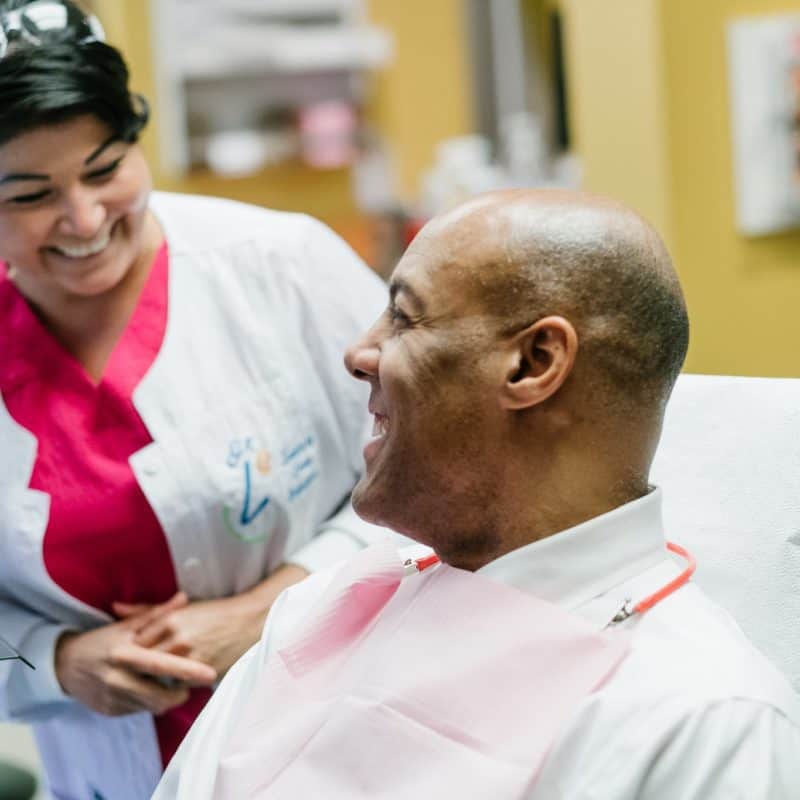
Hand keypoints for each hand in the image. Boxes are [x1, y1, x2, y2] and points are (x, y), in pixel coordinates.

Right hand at [55, 601, 216, 717]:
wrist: (64, 665)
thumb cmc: (102, 641)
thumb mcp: (127, 626)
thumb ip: (158, 614)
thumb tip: (184, 597)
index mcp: (124, 654)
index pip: (161, 665)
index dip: (187, 671)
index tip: (210, 674)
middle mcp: (116, 679)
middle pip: (159, 696)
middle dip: (180, 694)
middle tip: (191, 686)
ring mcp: (112, 698)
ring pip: (151, 706)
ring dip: (166, 699)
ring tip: (172, 687)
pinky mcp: (109, 711)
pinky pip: (138, 710)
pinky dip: (148, 702)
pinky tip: (149, 690)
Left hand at [113, 563, 309, 676]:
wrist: (251, 620)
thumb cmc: (214, 612)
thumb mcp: (181, 608)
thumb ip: (146, 611)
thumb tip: (114, 608)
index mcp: (170, 620)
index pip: (135, 643)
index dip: (128, 654)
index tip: (122, 659)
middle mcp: (177, 639)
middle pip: (143, 664)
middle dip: (135, 671)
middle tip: (124, 677)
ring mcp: (191, 658)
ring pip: (159, 679)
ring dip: (153, 682)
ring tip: (146, 683)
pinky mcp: (204, 673)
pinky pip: (179, 687)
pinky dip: (173, 687)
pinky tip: (172, 685)